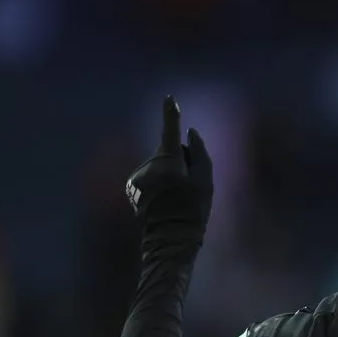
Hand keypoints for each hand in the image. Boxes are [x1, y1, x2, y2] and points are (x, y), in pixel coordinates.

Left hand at [125, 96, 212, 235]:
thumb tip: (191, 132)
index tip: (170, 99)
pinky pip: (149, 174)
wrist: (169, 238)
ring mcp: (138, 175)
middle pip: (168, 151)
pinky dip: (158, 181)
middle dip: (179, 160)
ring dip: (169, 172)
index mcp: (168, 162)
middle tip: (190, 184)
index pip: (170, 131)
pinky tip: (165, 199)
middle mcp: (149, 165)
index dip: (171, 114)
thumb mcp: (206, 182)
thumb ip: (200, 154)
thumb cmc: (193, 210)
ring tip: (177, 195)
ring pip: (158, 163)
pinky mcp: (132, 185)